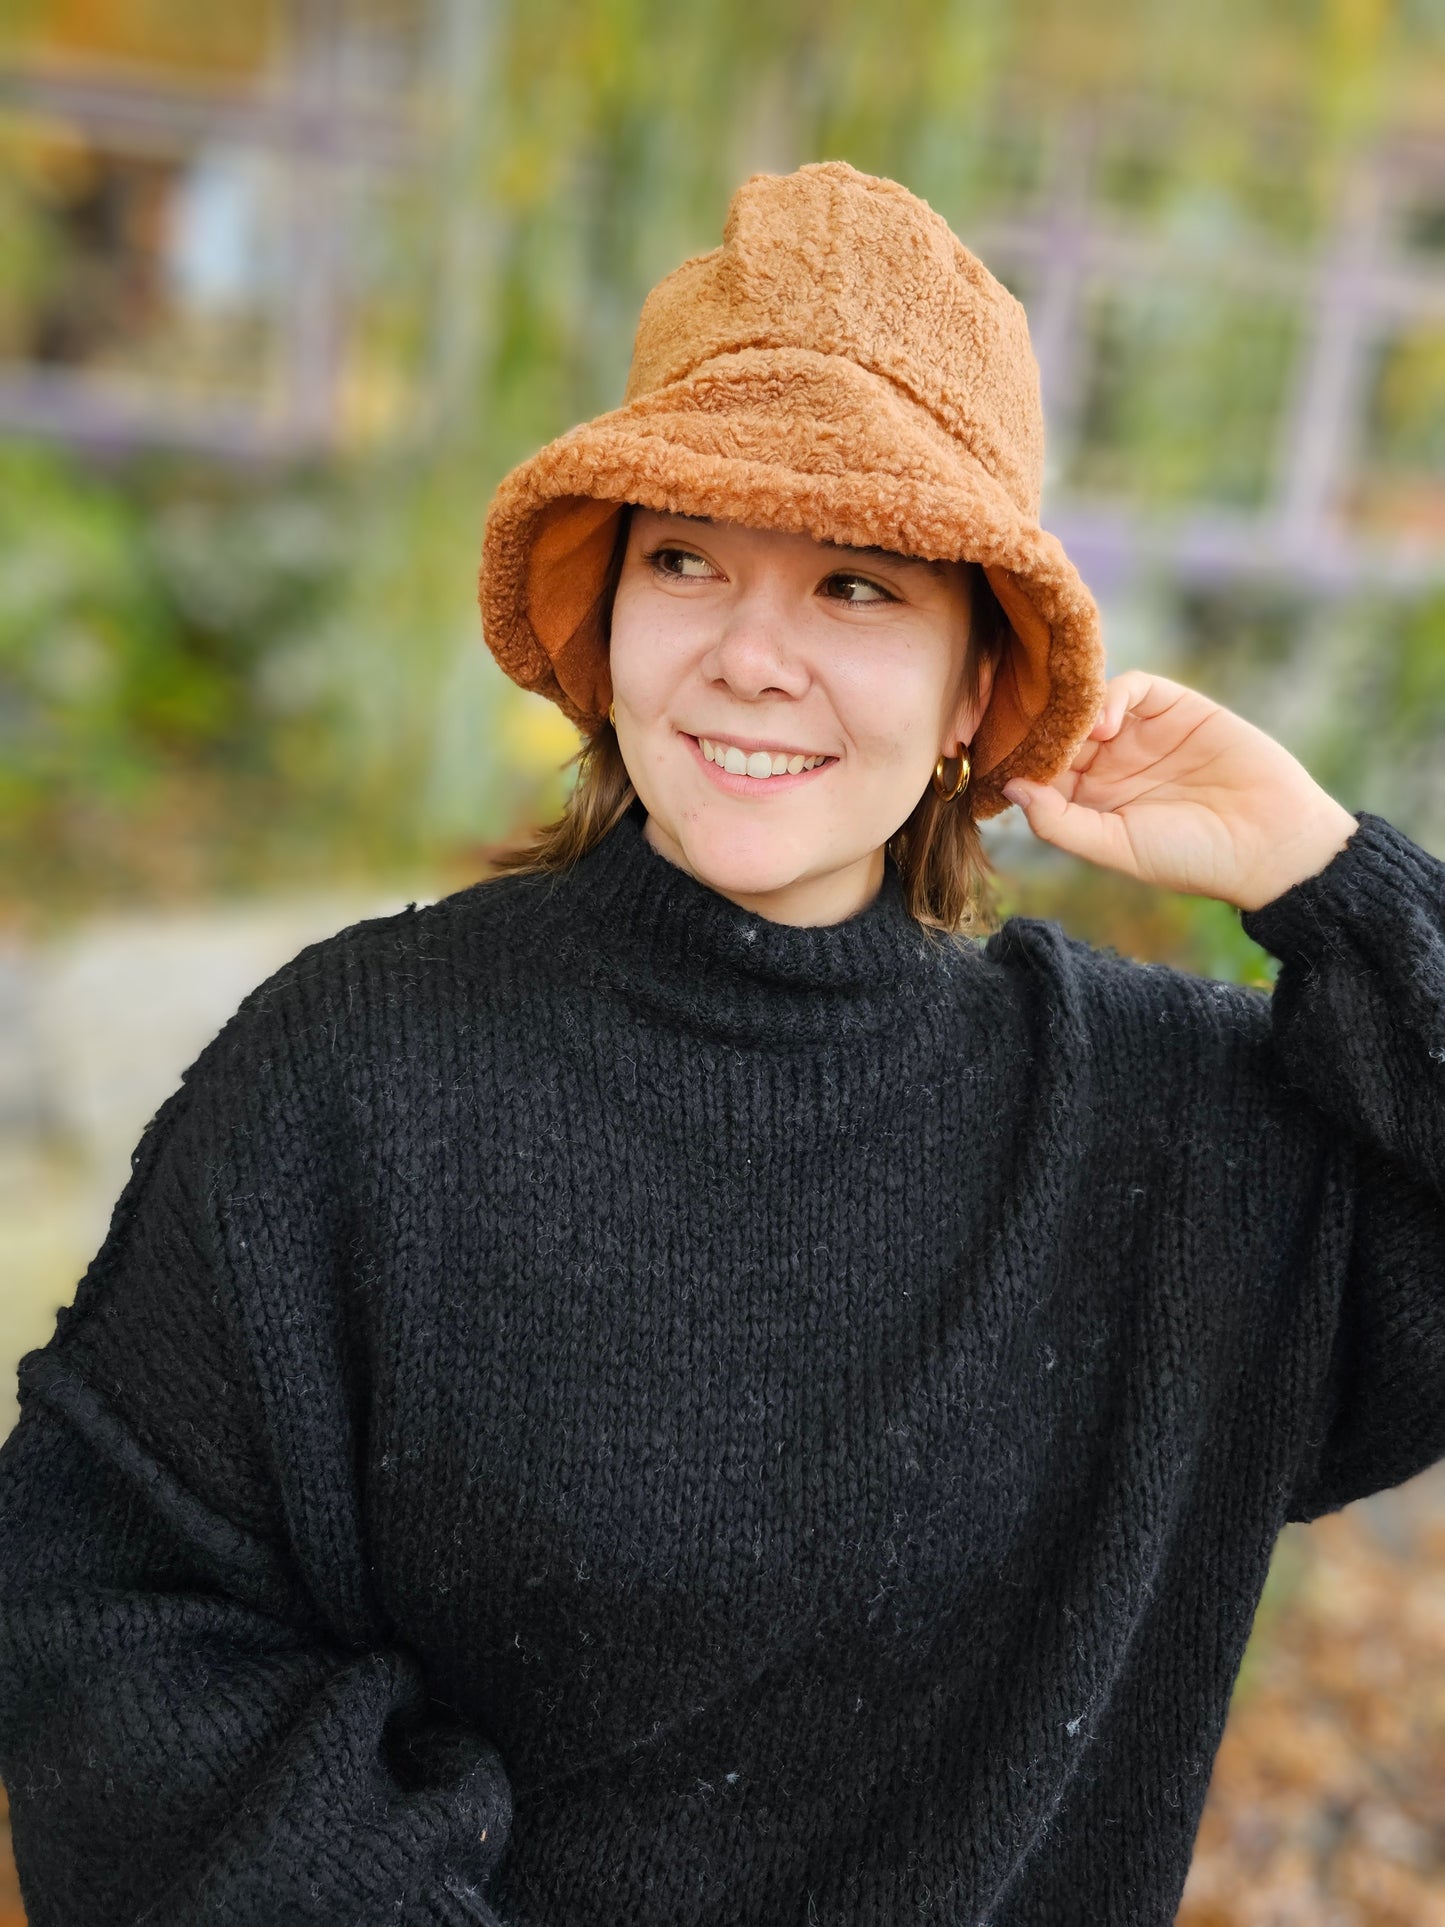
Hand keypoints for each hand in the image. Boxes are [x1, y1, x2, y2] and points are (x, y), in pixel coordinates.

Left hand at [999, 671, 1359, 912]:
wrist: (1270, 840)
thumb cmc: (1191, 857)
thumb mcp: (1116, 846)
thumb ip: (1059, 822)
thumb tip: (1012, 787)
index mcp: (1093, 802)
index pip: (1043, 772)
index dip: (1022, 765)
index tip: (997, 762)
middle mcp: (1113, 765)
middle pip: (1060, 733)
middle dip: (1040, 731)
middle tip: (1021, 733)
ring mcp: (1143, 734)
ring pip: (1089, 706)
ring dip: (1073, 715)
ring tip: (1075, 739)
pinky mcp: (1177, 707)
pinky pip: (1132, 687)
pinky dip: (1111, 697)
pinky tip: (1104, 724)